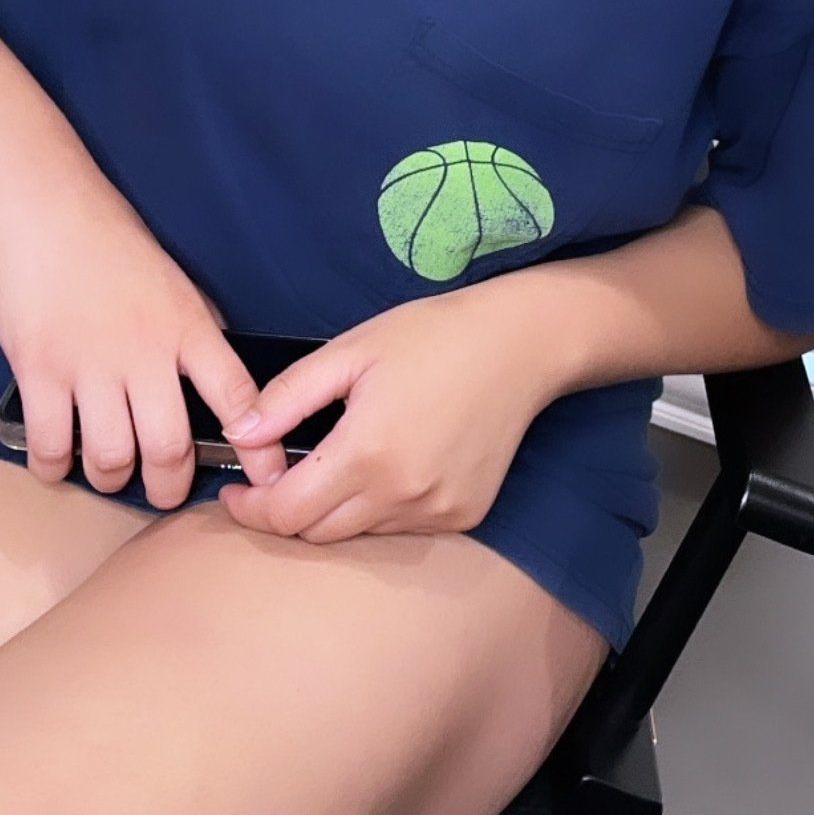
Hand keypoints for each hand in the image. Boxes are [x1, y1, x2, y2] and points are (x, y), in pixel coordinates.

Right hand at [0, 168, 287, 507]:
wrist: (51, 214)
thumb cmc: (115, 246)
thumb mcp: (176, 285)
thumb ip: (197, 336)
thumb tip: (222, 387)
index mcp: (186, 326)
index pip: (236, 393)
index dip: (258, 444)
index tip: (266, 474)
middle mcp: (143, 352)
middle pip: (169, 447)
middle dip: (172, 485)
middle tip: (168, 490)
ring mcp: (89, 366)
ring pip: (112, 458)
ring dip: (115, 478)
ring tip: (115, 472)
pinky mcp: (41, 373)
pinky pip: (53, 446)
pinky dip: (56, 466)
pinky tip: (63, 459)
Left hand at [215, 291, 550, 542]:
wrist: (520, 345)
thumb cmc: (433, 335)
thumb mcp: (352, 349)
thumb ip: (289, 395)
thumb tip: (242, 433)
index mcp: (367, 452)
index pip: (286, 513)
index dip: (249, 509)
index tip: (235, 491)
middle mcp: (402, 495)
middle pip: (316, 533)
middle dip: (286, 510)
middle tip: (274, 478)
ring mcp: (436, 512)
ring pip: (357, 535)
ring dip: (332, 511)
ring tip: (332, 465)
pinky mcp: (462, 516)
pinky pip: (400, 529)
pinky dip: (378, 509)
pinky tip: (385, 466)